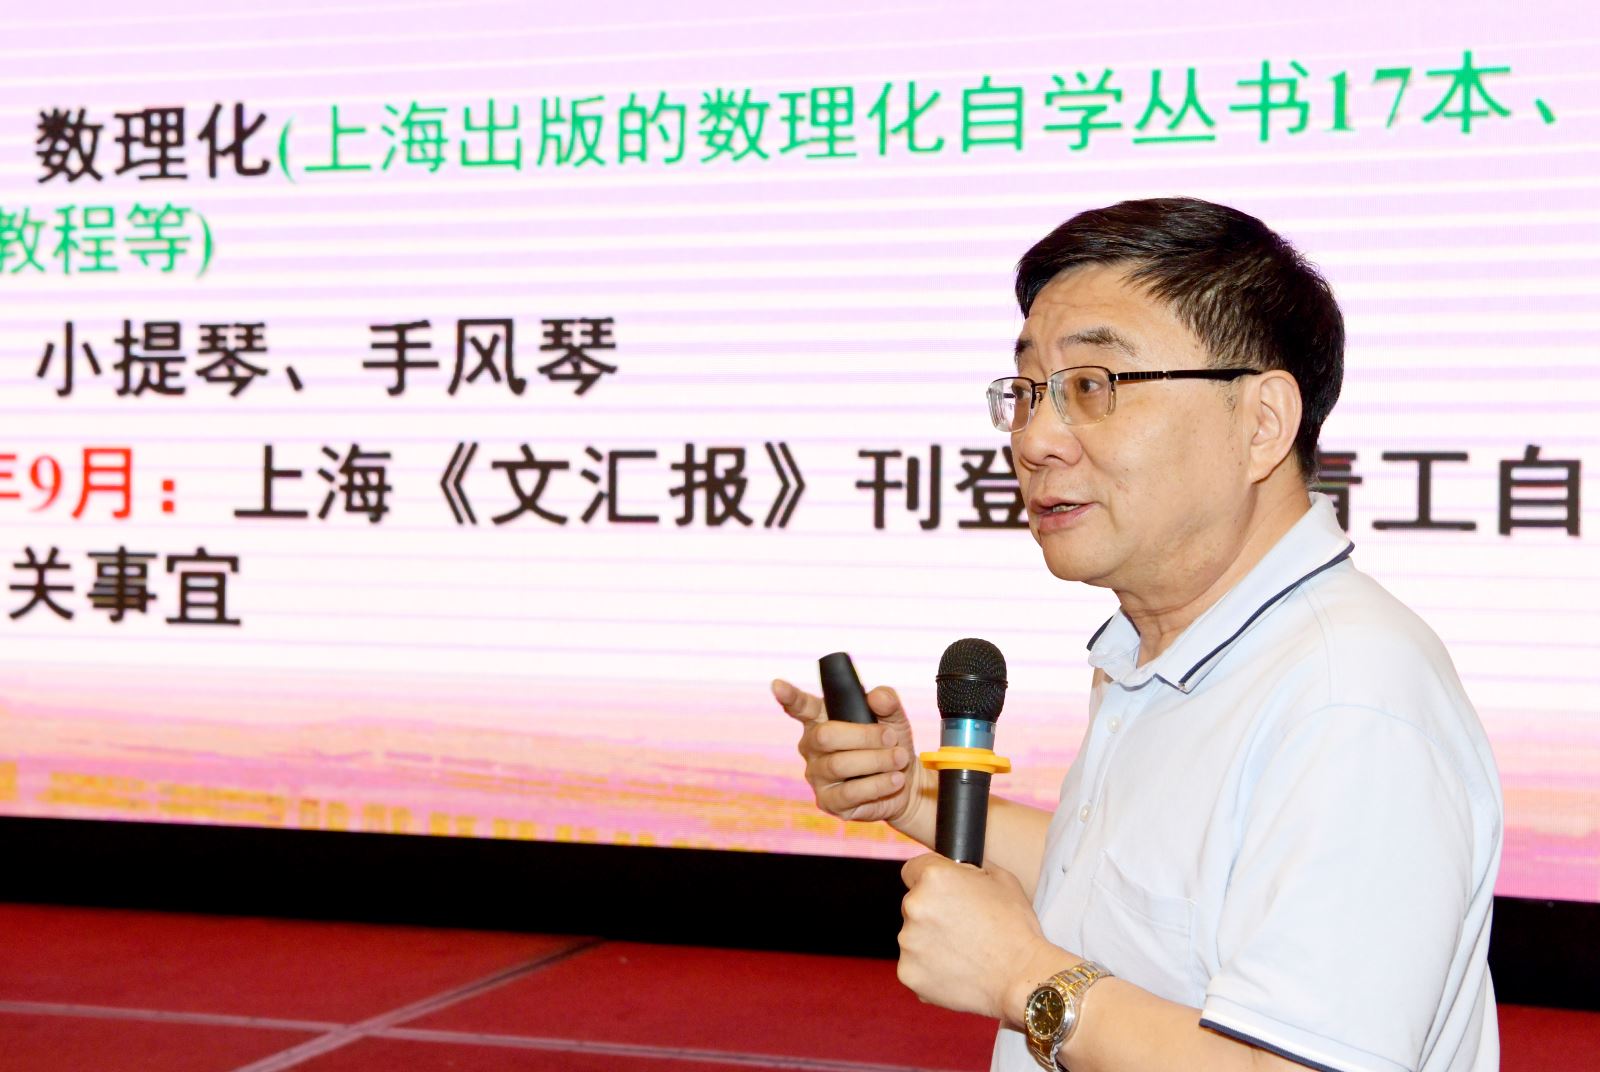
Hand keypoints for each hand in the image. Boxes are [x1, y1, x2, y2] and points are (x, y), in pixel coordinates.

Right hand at [771, 677, 922, 824]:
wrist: (905, 784)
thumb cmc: (891, 745)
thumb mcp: (894, 718)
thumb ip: (887, 702)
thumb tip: (876, 697)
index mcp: (820, 719)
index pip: (800, 706)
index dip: (788, 696)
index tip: (777, 684)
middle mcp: (811, 746)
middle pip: (825, 735)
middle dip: (864, 736)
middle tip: (892, 737)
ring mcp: (816, 775)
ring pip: (839, 764)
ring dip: (876, 760)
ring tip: (900, 758)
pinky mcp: (828, 801)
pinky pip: (850, 792)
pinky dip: (877, 784)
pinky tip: (895, 780)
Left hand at [897, 853, 1066, 1025]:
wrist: (1021, 977)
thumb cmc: (1015, 927)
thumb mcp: (1000, 879)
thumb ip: (967, 869)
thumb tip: (954, 866)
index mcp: (934, 877)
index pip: (912, 869)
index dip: (928, 880)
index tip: (942, 893)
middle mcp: (914, 906)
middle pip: (914, 904)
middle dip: (932, 913)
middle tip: (962, 927)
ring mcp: (908, 942)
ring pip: (914, 936)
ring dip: (930, 941)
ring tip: (963, 952)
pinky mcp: (909, 973)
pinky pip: (914, 965)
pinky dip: (930, 968)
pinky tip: (957, 970)